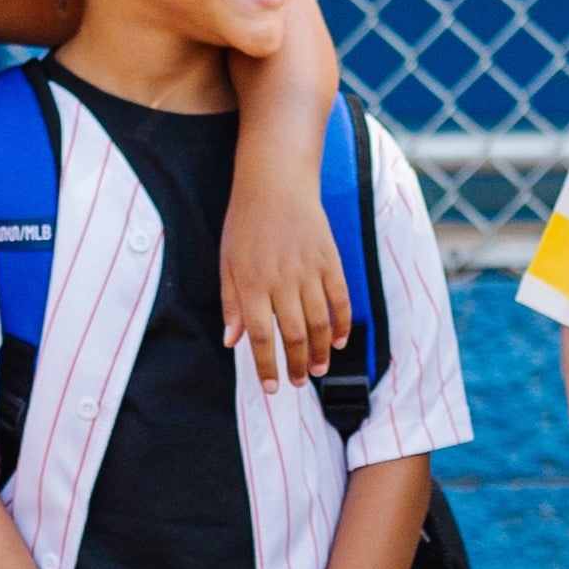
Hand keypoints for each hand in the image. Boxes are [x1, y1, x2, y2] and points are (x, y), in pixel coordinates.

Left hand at [220, 165, 349, 391]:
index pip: (261, 336)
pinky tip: (338, 342)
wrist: (275, 182)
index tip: (272, 387)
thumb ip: (231, 304)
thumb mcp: (227, 262)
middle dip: (295, 364)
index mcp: (252, 283)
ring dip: (319, 352)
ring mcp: (309, 270)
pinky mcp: (329, 260)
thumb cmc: (245, 223)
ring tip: (317, 371)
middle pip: (293, 334)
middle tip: (296, 382)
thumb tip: (232, 342)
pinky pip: (340, 300)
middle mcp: (282, 280)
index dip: (267, 365)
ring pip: (318, 323)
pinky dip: (342, 324)